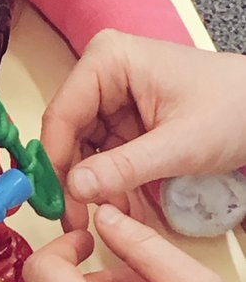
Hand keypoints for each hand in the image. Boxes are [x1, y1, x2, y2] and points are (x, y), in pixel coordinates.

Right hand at [40, 30, 245, 229]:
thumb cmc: (234, 107)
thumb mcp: (179, 144)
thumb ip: (124, 167)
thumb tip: (75, 188)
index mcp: (108, 60)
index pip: (62, 114)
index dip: (53, 162)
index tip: (54, 202)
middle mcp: (102, 73)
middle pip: (68, 134)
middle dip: (76, 180)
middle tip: (77, 221)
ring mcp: (111, 96)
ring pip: (83, 149)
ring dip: (95, 187)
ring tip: (112, 218)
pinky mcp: (122, 118)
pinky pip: (104, 155)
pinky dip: (112, 182)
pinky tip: (123, 206)